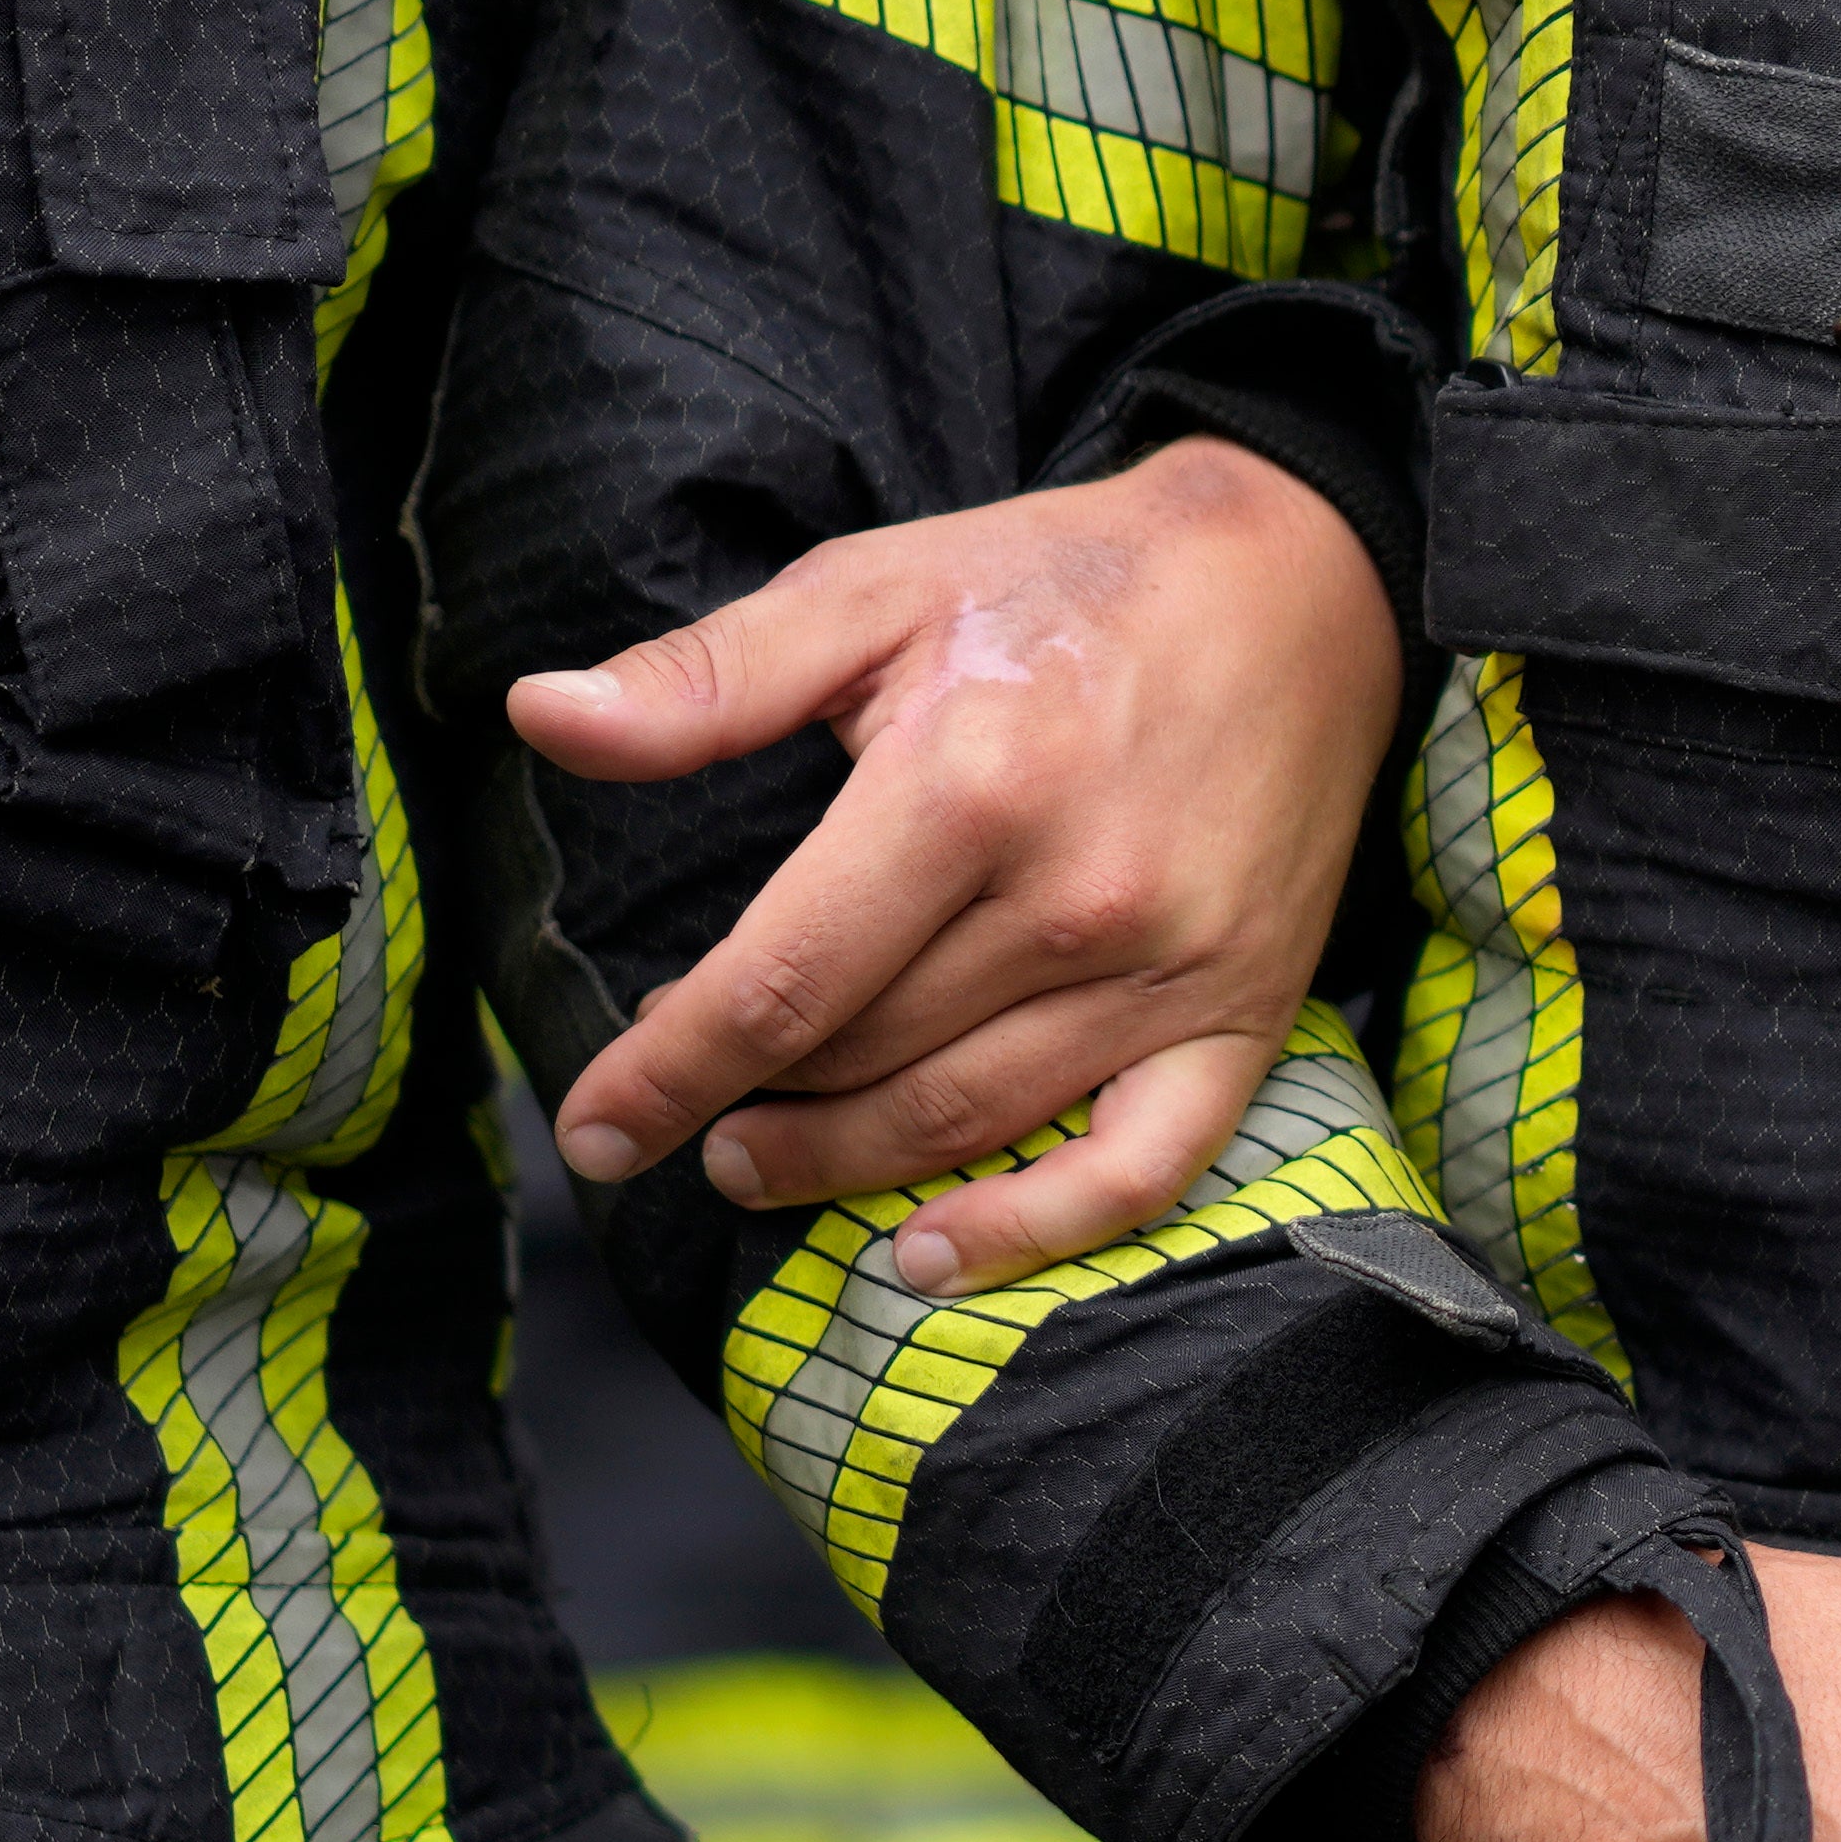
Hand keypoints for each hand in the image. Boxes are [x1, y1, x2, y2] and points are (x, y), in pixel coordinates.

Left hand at [513, 433, 1402, 1291]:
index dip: (667, 1071)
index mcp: (965, 787)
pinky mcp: (1243, 1014)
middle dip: (746, 1109)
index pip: (779, 982)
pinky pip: (1140, 1170)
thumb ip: (706, 679)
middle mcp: (1071, 901)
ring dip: (844, 1169)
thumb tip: (541, 717)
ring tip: (761, 1165)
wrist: (1299, 585)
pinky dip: (1034, 1233)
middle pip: (863, 1059)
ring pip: (970, 1119)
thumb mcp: (872, 591)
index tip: (594, 1130)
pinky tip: (933, 1257)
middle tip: (685, 1125)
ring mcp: (1167, 973)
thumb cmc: (1063, 587)